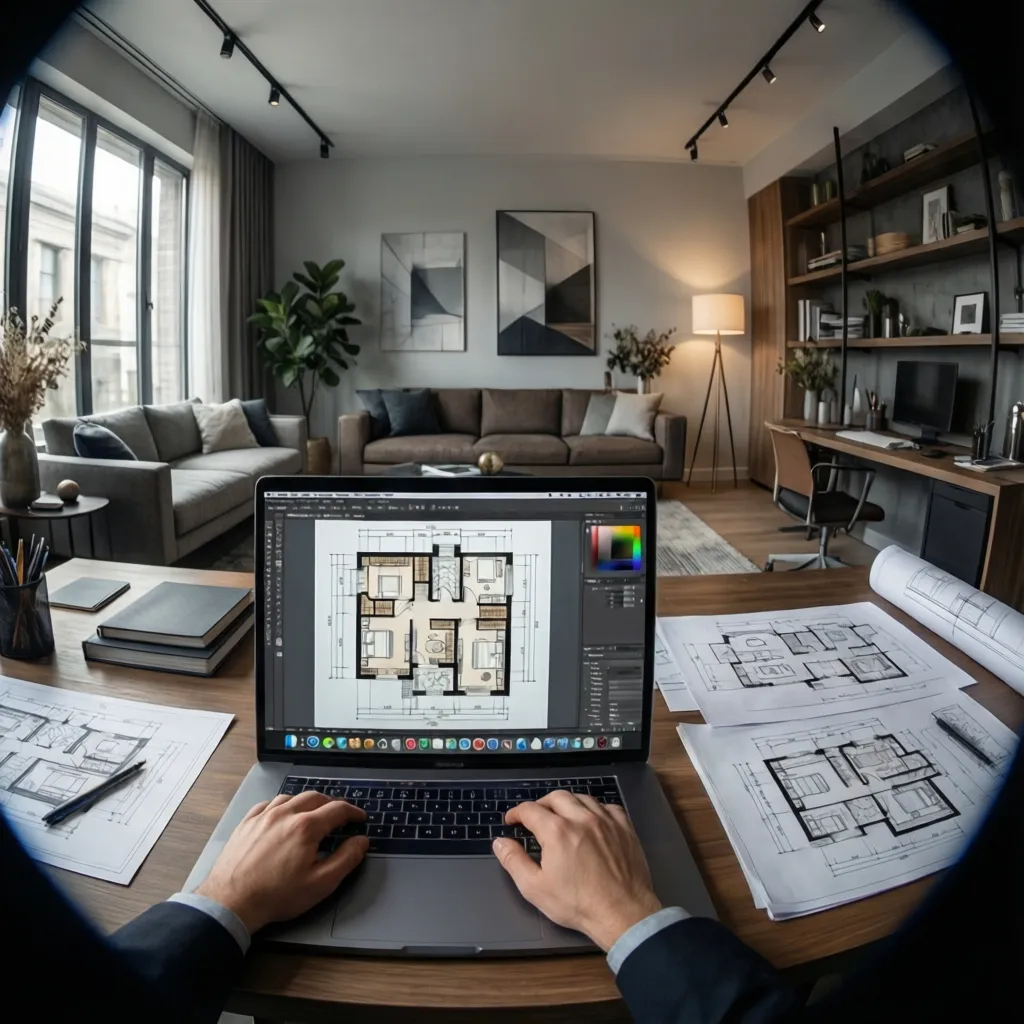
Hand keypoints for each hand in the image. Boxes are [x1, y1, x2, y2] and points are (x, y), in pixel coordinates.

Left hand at [196, 791, 367, 933]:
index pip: (337, 809)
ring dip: (307, 802)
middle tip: (340, 815)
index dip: (353, 812)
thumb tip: (361, 842)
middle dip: (332, 804)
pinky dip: (282, 805)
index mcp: (306, 827)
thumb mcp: (320, 884)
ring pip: (291, 797)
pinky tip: (283, 814)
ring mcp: (263, 816)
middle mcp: (285, 814)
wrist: (230, 902)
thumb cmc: (275, 896)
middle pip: (315, 797)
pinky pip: (269, 803)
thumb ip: (345, 859)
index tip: (360, 818)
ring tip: (314, 813)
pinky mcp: (247, 823)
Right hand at [492, 791, 661, 950]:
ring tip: (561, 815)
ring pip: (582, 798)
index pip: (530, 810)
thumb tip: (500, 843)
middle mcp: (581, 818)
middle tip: (534, 816)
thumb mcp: (535, 888)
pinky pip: (608, 807)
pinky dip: (595, 808)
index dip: (516, 813)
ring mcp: (606, 821)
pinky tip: (592, 819)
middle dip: (540, 804)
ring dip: (567, 803)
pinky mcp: (624, 828)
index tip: (512, 820)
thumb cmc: (578, 904)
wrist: (623, 914)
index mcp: (557, 831)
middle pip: (556, 797)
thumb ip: (514, 861)